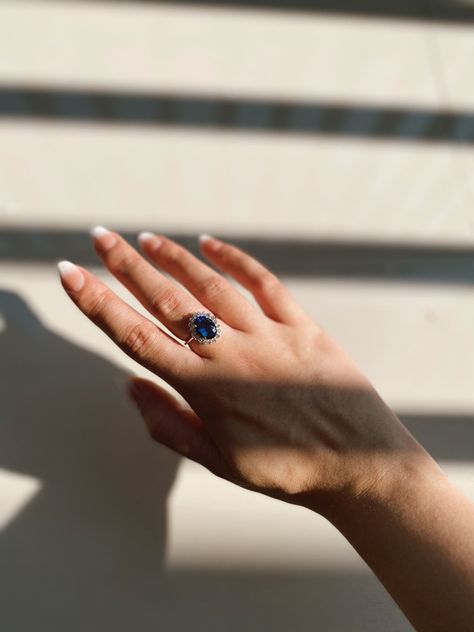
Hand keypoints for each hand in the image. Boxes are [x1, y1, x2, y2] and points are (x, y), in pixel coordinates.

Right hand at [58, 229, 433, 514]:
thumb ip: (169, 425)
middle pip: (167, 301)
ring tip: (146, 239)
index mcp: (204, 389)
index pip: (137, 337)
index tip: (73, 275)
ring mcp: (267, 335)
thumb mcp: (218, 461)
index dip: (99, 304)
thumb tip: (131, 388)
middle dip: (127, 266)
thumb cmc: (286, 469)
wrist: (358, 464)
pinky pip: (264, 283)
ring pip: (210, 286)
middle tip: (101, 238)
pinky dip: (236, 260)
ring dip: (174, 258)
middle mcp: (230, 354)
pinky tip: (212, 245)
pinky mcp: (302, 326)